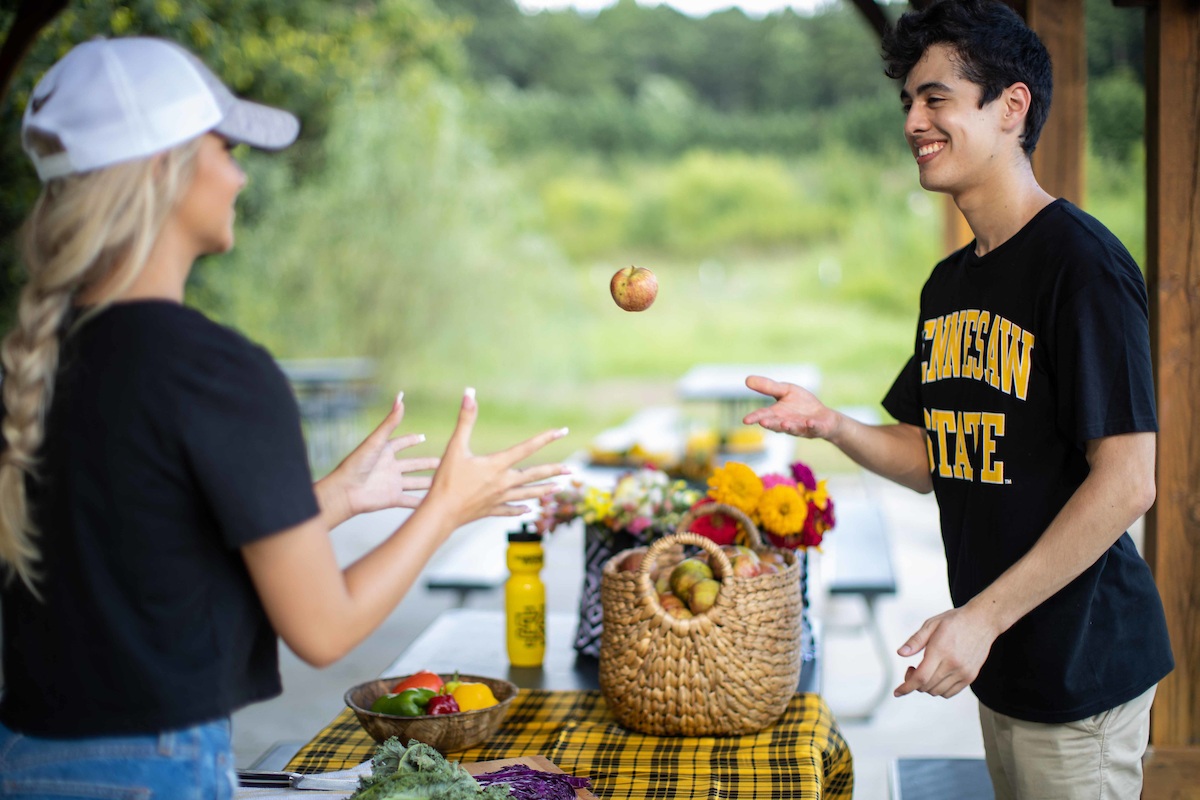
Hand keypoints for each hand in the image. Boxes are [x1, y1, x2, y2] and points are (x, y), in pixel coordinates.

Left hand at [324, 392, 440, 518]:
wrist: (345, 492)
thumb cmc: (357, 463)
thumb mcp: (376, 440)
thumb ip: (390, 421)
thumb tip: (400, 398)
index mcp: (384, 451)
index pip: (401, 443)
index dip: (411, 440)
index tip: (422, 437)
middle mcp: (390, 467)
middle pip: (413, 464)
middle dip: (427, 463)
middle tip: (444, 462)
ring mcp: (392, 483)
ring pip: (415, 482)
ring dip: (428, 482)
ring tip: (443, 481)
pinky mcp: (392, 498)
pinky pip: (410, 501)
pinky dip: (421, 503)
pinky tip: (434, 503)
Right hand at [427, 388, 569, 529]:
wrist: (440, 513)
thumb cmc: (446, 481)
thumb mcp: (455, 447)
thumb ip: (465, 419)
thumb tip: (469, 393)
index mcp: (497, 465)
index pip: (527, 448)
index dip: (545, 438)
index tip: (562, 431)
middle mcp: (503, 482)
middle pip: (535, 475)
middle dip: (554, 471)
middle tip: (572, 470)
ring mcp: (499, 498)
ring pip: (528, 494)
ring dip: (545, 490)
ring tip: (559, 488)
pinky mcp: (490, 511)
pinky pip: (510, 510)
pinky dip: (521, 509)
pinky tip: (529, 509)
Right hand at [742, 375, 840, 438]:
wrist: (824, 417)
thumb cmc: (802, 404)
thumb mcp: (785, 391)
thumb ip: (768, 387)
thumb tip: (746, 379)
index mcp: (777, 414)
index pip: (764, 415)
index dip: (755, 418)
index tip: (745, 420)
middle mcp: (787, 423)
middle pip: (777, 425)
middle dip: (770, 424)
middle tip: (762, 422)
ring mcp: (802, 428)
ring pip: (794, 429)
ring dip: (789, 427)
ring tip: (784, 423)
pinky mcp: (817, 429)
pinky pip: (815, 428)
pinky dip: (812, 426)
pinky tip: (810, 423)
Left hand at [893, 605, 1000, 698]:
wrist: (983, 621)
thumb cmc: (955, 621)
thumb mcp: (931, 624)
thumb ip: (915, 641)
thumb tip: (900, 653)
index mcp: (940, 650)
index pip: (920, 677)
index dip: (906, 687)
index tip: (897, 692)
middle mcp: (953, 664)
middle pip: (927, 687)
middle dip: (913, 683)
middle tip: (911, 669)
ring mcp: (963, 672)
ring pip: (938, 692)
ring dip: (926, 687)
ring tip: (925, 671)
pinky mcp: (970, 676)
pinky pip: (950, 692)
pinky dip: (939, 689)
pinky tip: (936, 676)